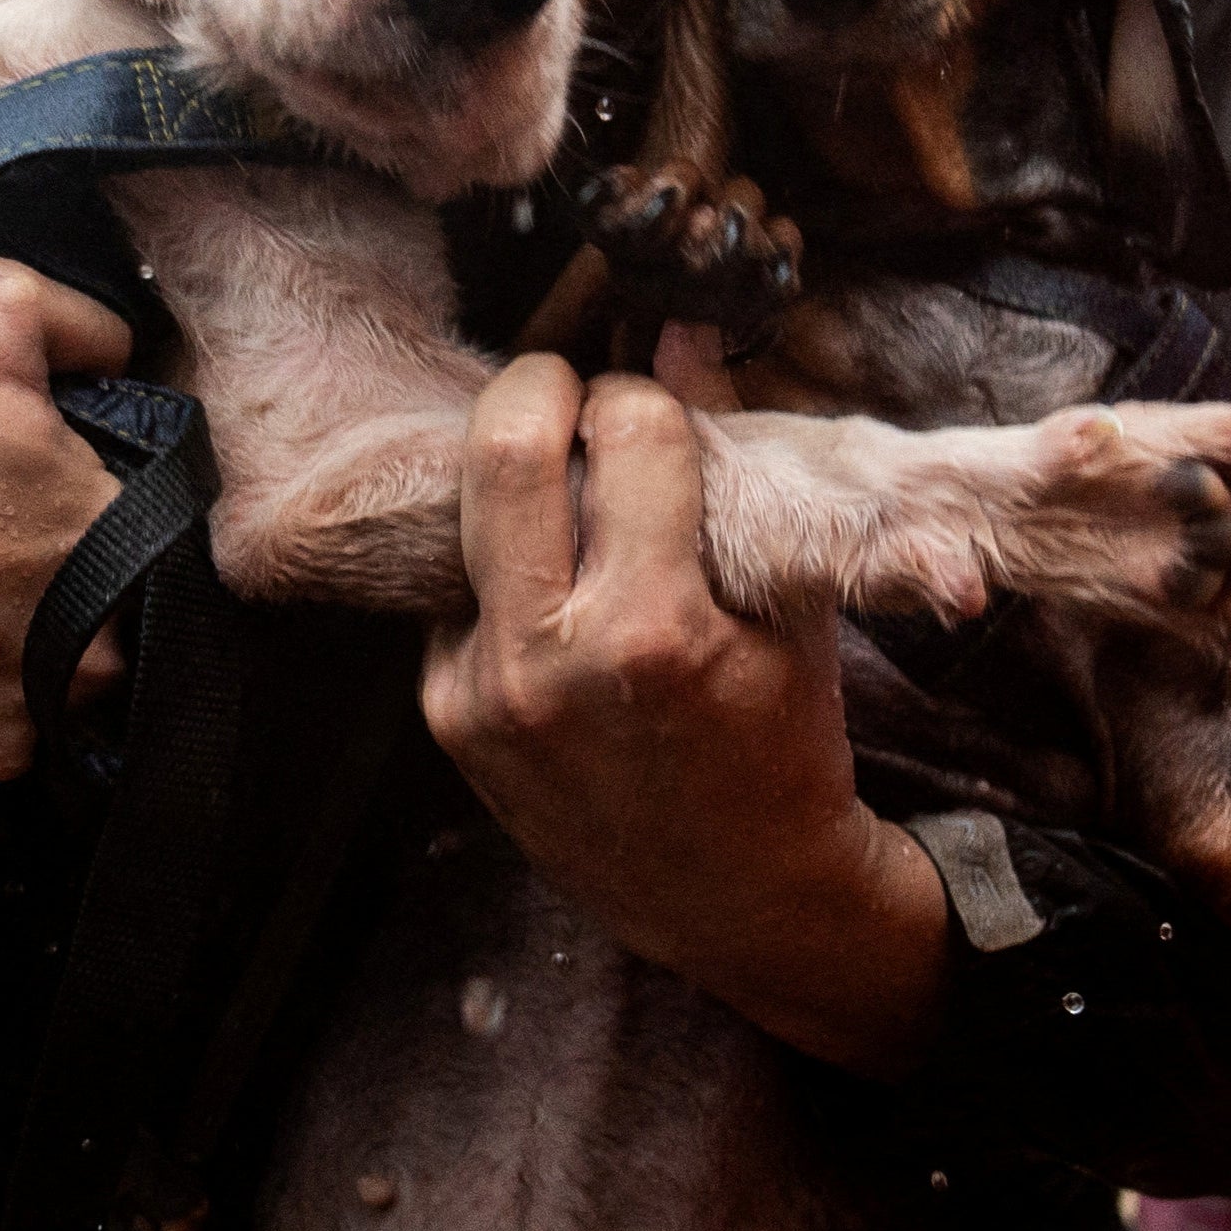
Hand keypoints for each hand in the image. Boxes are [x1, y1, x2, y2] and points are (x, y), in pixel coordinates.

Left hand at [421, 333, 948, 1076]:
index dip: (646, 399)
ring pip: (465, 513)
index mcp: (655, 630)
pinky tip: (549, 586)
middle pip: (502, 449)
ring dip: (512, 477)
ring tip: (563, 485)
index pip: (630, 430)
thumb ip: (729, 462)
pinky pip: (455, 592)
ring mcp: (484, 693)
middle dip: (539, 386)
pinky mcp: (445, 717)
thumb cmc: (785, 747)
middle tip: (571, 390)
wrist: (736, 901)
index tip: (655, 414)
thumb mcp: (785, 610)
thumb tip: (683, 329)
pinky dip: (501, 566)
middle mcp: (550, 661)